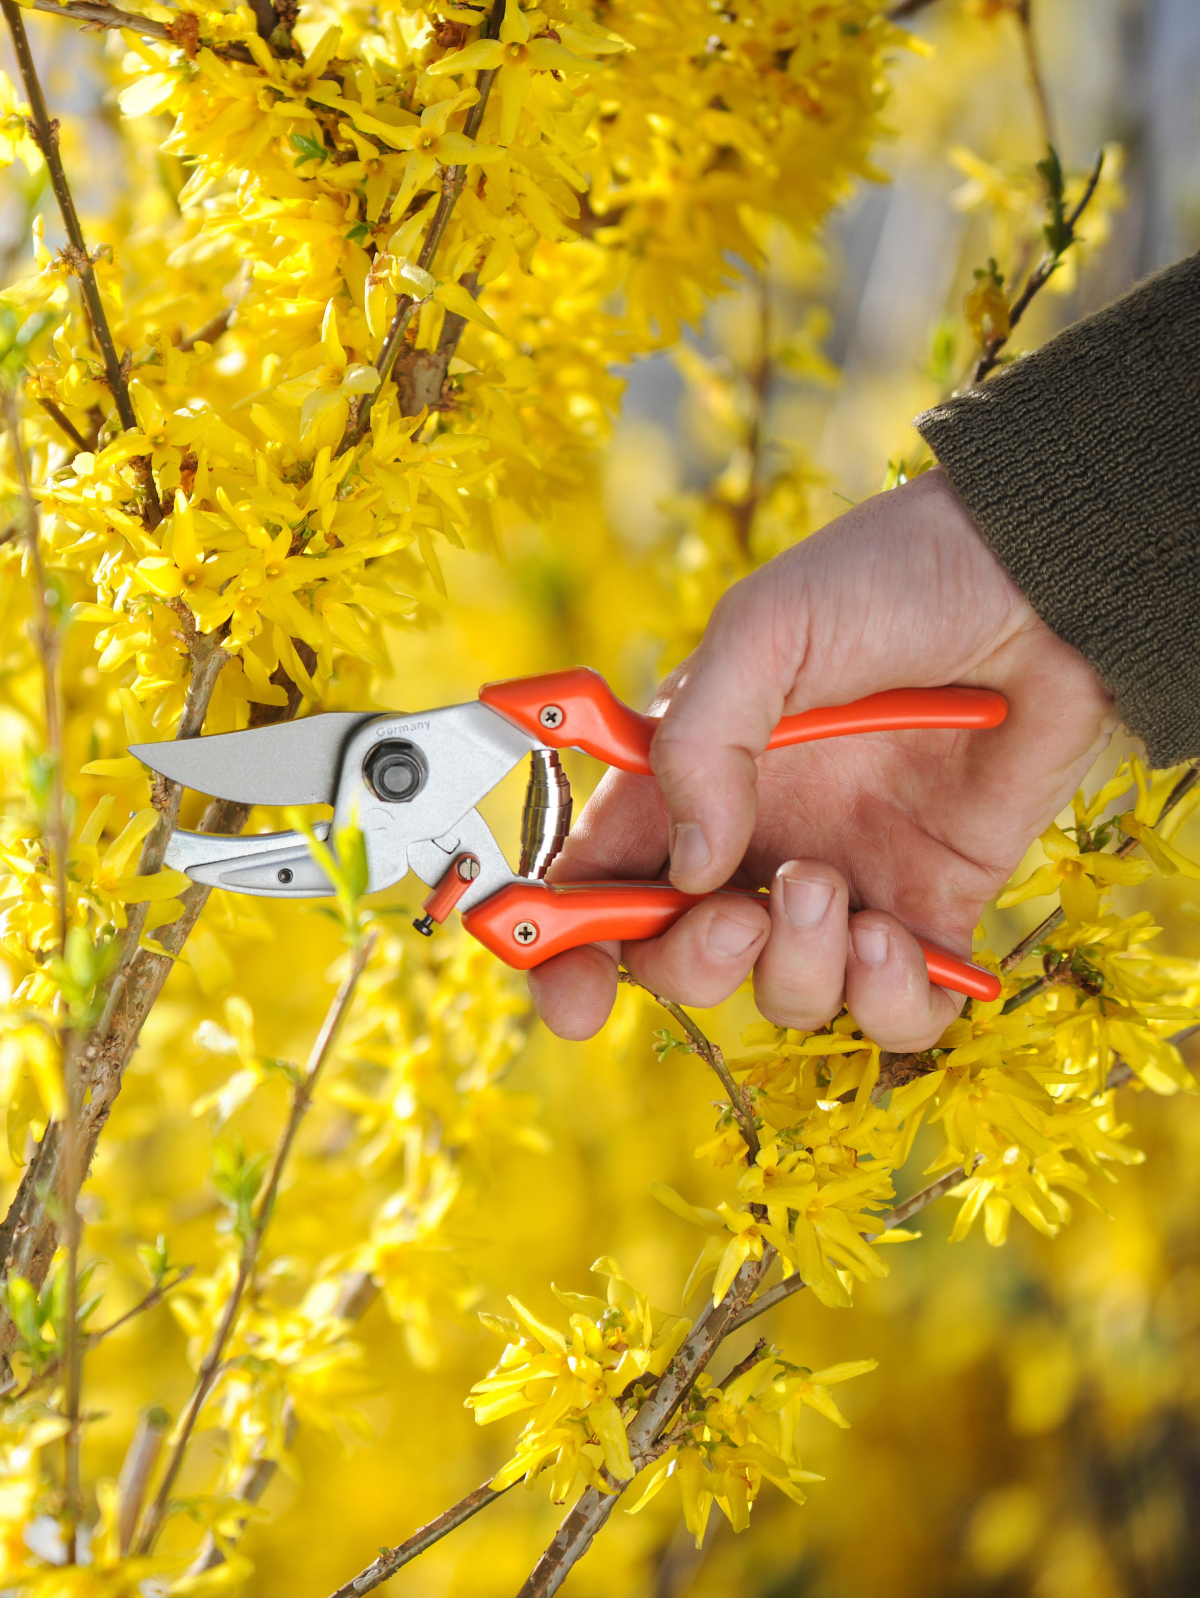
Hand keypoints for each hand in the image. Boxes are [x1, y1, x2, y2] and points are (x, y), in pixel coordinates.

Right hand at [529, 469, 1115, 1049]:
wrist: (1042, 577)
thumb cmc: (892, 575)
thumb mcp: (766, 630)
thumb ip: (703, 745)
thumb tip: (686, 869)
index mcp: (683, 778)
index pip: (596, 883)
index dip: (565, 951)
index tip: (575, 994)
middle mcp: (752, 843)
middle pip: (679, 961)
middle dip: (691, 963)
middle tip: (737, 914)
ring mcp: (843, 882)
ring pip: (786, 997)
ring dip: (796, 969)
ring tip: (833, 890)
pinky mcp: (933, 908)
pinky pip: (897, 1013)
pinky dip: (887, 1003)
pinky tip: (893, 940)